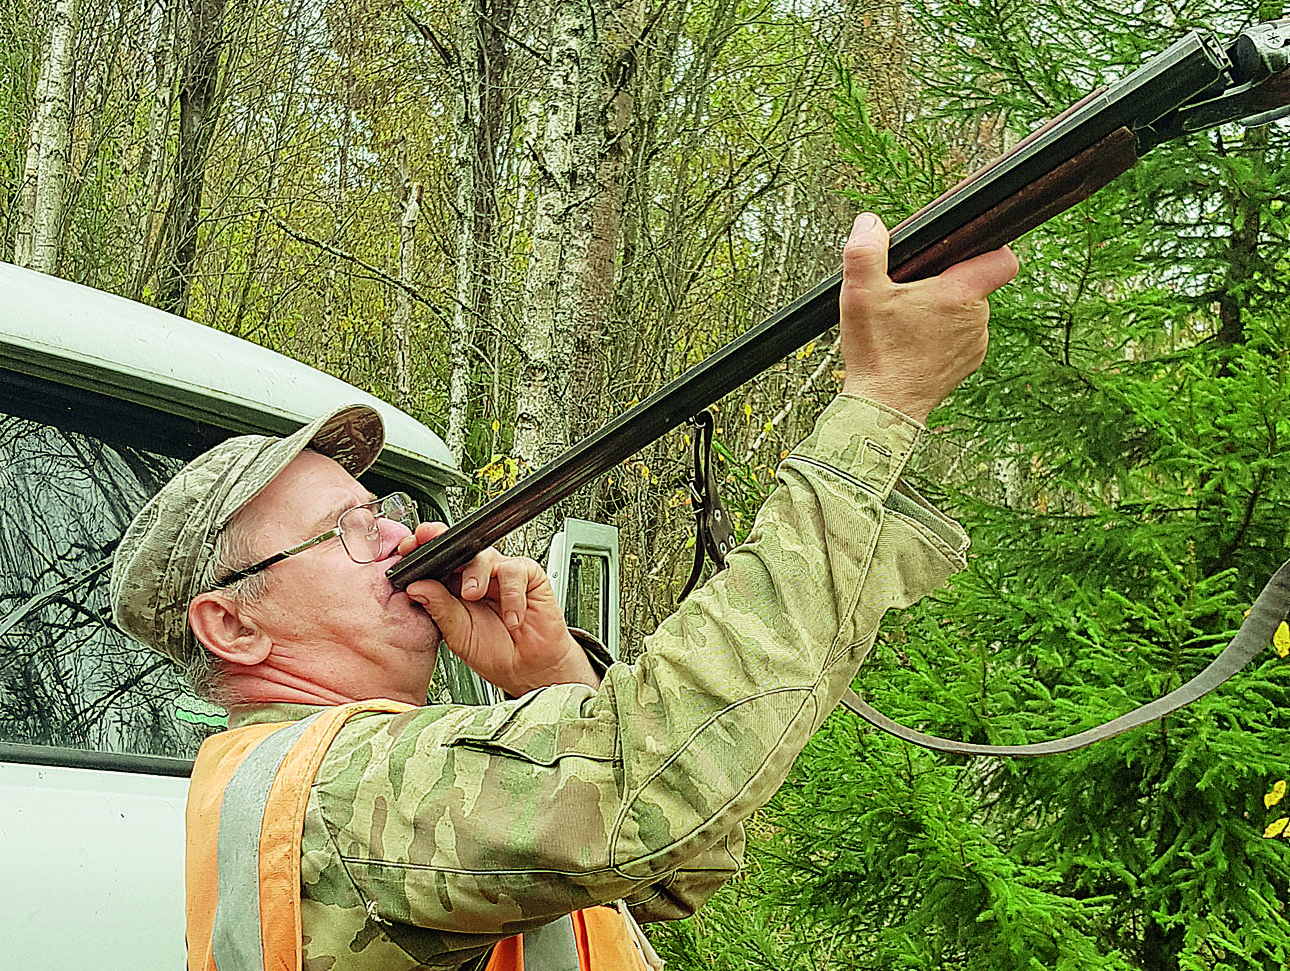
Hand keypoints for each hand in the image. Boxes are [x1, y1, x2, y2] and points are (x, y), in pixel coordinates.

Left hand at [395, 523, 599, 695]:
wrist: (528, 670)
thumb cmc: (495, 653)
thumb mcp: (458, 634)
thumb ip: (439, 608)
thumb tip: (417, 587)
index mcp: (454, 588)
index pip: (436, 562)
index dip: (423, 550)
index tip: (408, 548)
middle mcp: (478, 577)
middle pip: (460, 550)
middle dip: (444, 547)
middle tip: (433, 556)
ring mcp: (502, 575)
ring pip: (485, 555)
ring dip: (475, 574)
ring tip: (472, 596)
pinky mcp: (529, 577)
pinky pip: (516, 571)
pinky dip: (512, 595)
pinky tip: (511, 618)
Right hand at [838, 212, 1018, 423]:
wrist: (882, 408)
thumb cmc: (876, 354)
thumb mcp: (859, 294)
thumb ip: (865, 251)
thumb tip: (869, 222)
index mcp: (960, 295)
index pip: (1002, 259)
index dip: (986, 248)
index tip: (959, 252)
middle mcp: (977, 320)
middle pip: (974, 284)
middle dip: (946, 282)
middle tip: (910, 294)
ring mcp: (975, 345)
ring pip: (967, 311)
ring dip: (943, 310)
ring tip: (907, 321)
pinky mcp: (966, 365)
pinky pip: (961, 337)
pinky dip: (941, 335)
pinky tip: (913, 342)